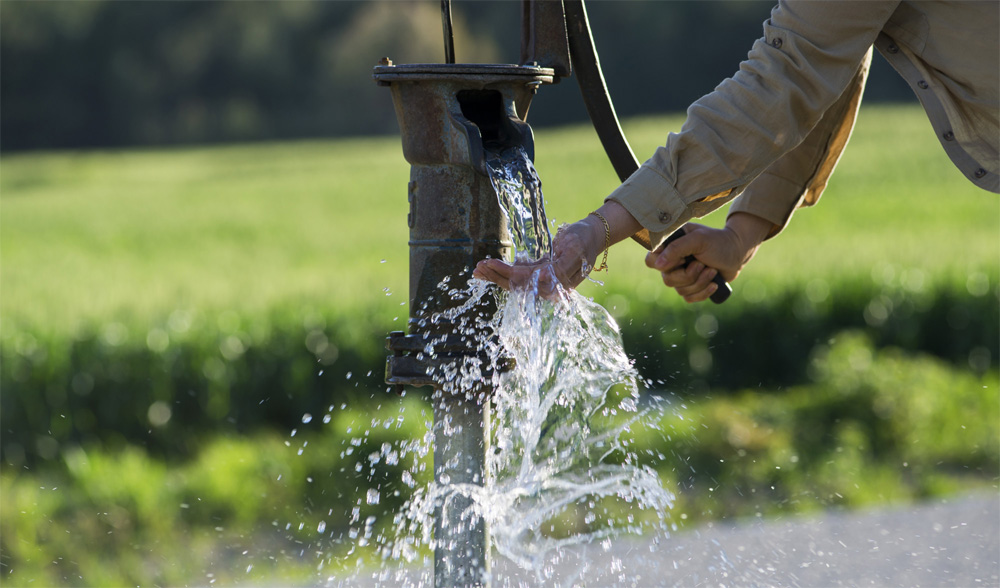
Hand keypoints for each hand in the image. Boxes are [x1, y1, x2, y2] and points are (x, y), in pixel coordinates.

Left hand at [472, 216, 603, 296]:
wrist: (592, 235)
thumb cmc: (584, 239)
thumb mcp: (574, 249)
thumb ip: (559, 267)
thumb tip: (542, 279)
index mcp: (559, 282)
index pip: (526, 280)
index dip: (507, 274)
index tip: (490, 264)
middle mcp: (550, 286)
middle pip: (518, 285)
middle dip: (496, 276)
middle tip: (478, 267)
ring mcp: (544, 281)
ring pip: (515, 282)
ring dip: (496, 276)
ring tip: (478, 269)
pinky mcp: (540, 274)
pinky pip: (519, 276)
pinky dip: (503, 272)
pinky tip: (488, 269)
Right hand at [645, 212, 771, 302]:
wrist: (737, 253)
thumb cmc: (718, 242)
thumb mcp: (698, 240)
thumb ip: (676, 248)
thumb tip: (658, 265)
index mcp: (669, 246)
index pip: (651, 260)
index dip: (664, 264)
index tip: (682, 258)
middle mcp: (672, 262)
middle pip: (668, 279)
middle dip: (689, 275)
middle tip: (702, 264)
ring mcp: (681, 275)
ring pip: (680, 290)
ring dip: (700, 282)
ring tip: (712, 270)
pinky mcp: (691, 287)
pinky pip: (689, 298)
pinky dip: (703, 292)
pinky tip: (714, 284)